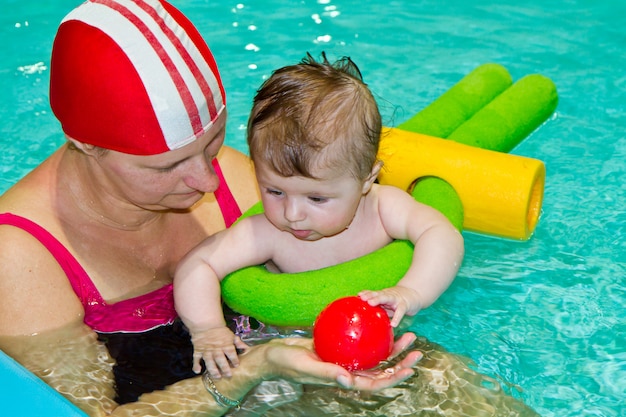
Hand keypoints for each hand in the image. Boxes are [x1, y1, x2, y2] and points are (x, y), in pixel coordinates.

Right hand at [190, 326, 248, 376]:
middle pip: (221, 360)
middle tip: (228, 376)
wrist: (206, 324)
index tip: (236, 365)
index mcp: (225, 345)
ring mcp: (206, 350)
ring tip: (217, 377)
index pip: (231, 354)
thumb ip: (238, 343)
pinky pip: (196, 358)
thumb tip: (247, 349)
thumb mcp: (231, 335)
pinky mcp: (198, 350)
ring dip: (213, 370)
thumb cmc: (220, 330)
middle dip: (225, 368)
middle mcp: (216, 349)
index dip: (234, 360)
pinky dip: (196, 365)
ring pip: (210, 361)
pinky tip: (197, 371)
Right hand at [262, 332, 421, 390]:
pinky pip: (360, 341)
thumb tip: (348, 380)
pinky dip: (372, 334)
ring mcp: (345, 360)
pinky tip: (379, 320)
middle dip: (401, 361)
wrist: (275, 354)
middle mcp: (348, 372)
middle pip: (381, 369)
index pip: (375, 383)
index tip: (410, 368)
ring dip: (392, 347)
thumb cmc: (287, 362)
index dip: (394, 378)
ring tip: (406, 332)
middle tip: (415, 346)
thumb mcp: (306, 366)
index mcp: (344, 381)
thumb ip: (326, 373)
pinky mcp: (340, 348)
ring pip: (374, 355)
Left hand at [358, 286, 422, 326]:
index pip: (373, 293)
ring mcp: (396, 299)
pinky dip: (397, 317)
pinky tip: (393, 324)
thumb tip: (365, 319)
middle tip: (362, 298)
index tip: (357, 295)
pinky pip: (400, 311)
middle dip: (369, 295)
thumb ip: (378, 308)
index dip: (366, 294)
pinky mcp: (405, 305)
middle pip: (378, 294)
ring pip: (386, 298)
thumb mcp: (387, 303)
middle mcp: (388, 295)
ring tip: (370, 303)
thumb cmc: (397, 301)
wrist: (415, 293)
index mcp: (383, 295)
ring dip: (378, 299)